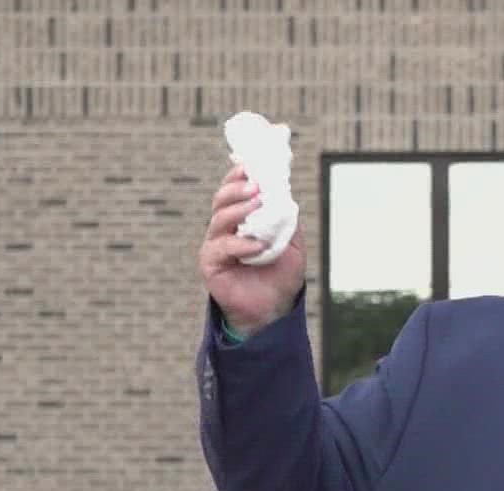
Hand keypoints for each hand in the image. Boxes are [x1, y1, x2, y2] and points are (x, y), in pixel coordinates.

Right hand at [199, 164, 304, 336]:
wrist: (273, 309)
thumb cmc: (280, 276)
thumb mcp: (292, 244)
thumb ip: (288, 221)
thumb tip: (286, 196)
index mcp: (241, 219)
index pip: (234, 191)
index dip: (239, 177)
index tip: (252, 166)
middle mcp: (225, 229)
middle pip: (221, 200)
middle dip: (237, 189)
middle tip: (256, 186)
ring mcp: (216, 245)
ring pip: (219, 218)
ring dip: (239, 209)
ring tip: (258, 204)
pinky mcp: (211, 263)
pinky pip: (222, 247)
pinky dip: (240, 244)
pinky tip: (258, 246)